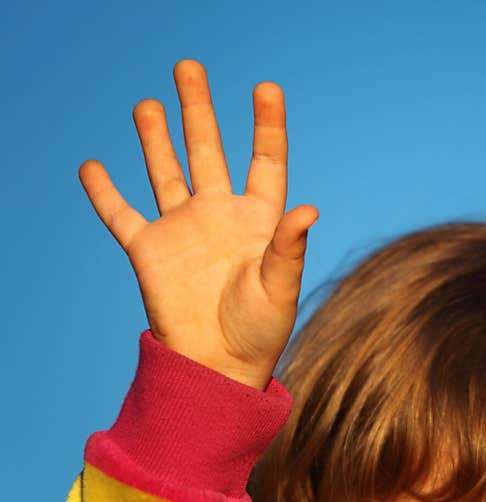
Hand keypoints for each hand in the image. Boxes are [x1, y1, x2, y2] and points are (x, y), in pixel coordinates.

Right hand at [79, 60, 317, 389]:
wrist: (219, 367)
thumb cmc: (260, 331)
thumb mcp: (279, 288)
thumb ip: (288, 248)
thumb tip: (309, 209)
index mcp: (258, 219)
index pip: (264, 161)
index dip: (266, 125)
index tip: (266, 87)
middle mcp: (219, 215)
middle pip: (208, 151)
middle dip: (198, 110)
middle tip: (189, 68)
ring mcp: (183, 230)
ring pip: (166, 171)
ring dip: (156, 138)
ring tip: (149, 104)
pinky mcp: (149, 251)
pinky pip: (121, 215)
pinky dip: (104, 192)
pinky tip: (93, 165)